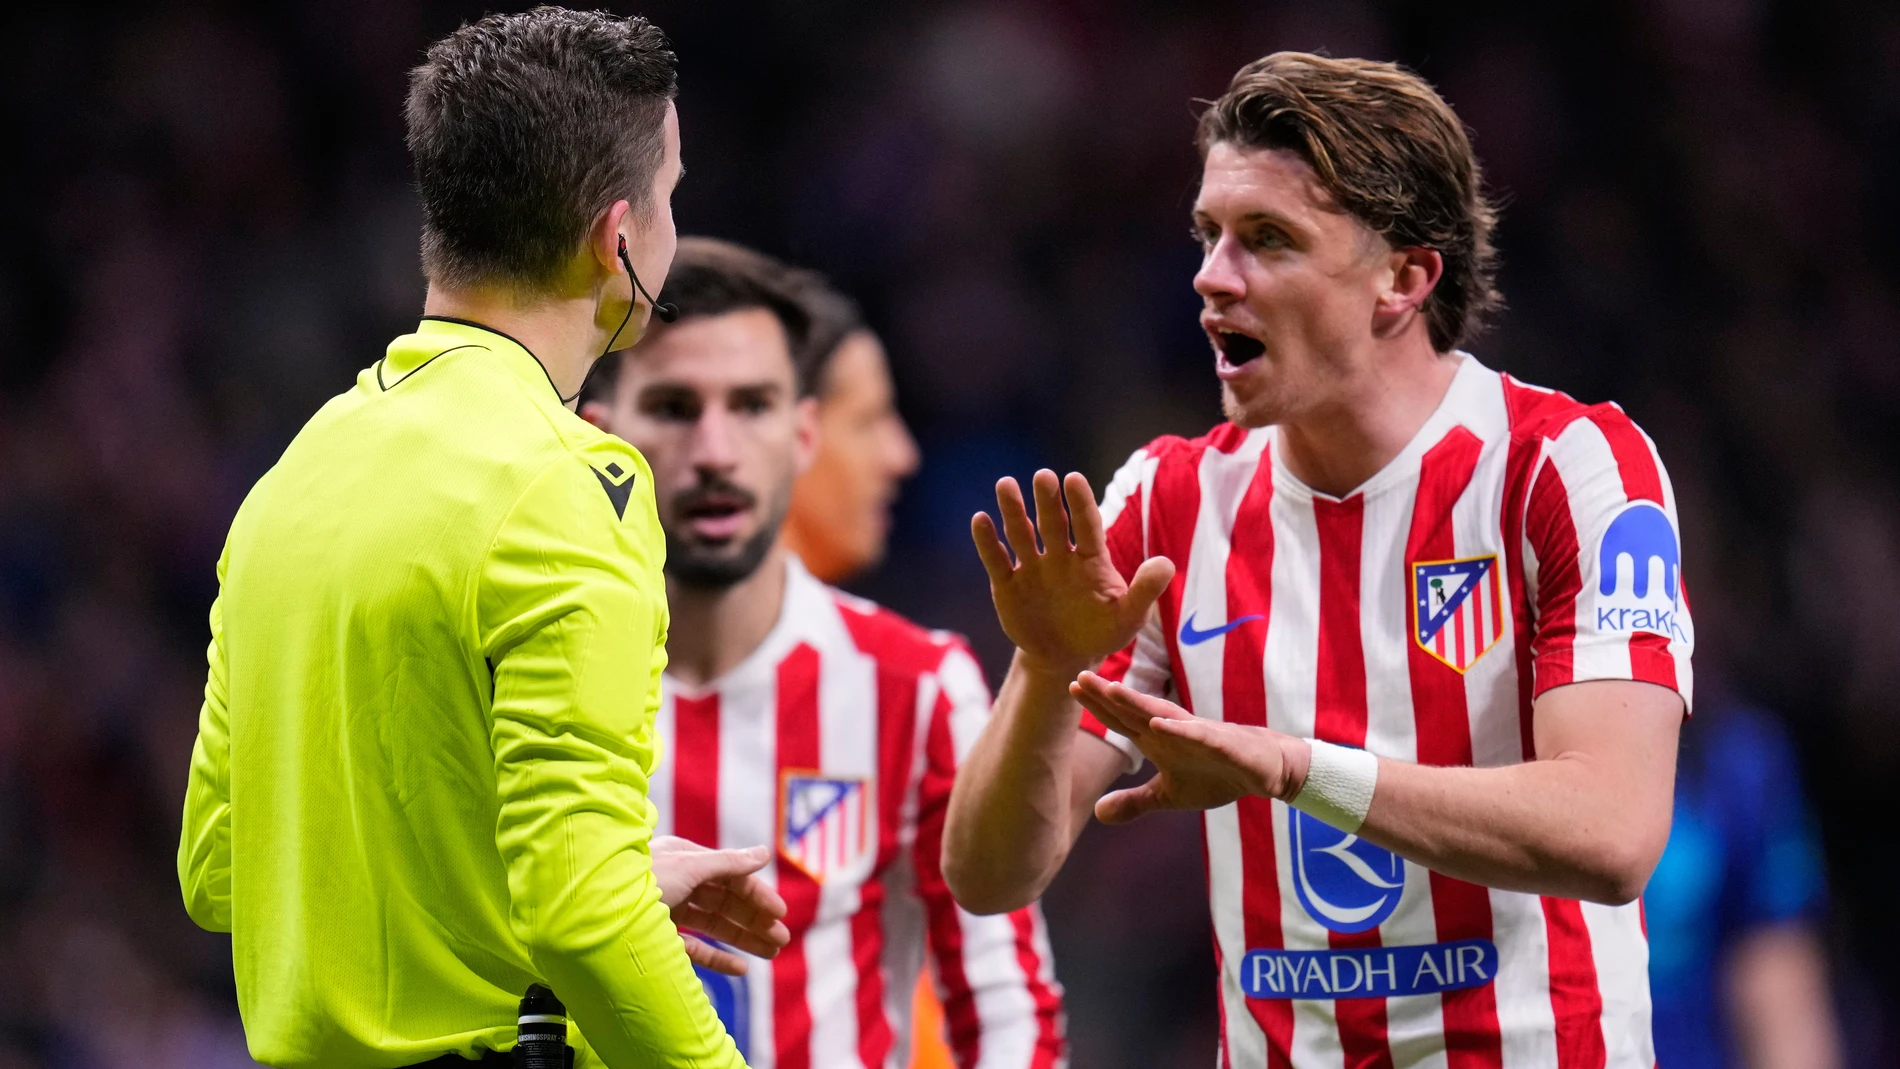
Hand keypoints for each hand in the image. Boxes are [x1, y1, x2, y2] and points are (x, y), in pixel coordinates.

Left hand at [651, 837, 791, 975]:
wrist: (594, 912)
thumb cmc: (639, 880)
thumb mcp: (688, 866)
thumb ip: (728, 863)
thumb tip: (765, 853)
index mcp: (684, 860)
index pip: (730, 877)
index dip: (757, 895)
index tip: (780, 913)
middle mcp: (678, 884)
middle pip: (725, 903)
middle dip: (755, 921)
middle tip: (782, 939)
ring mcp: (667, 913)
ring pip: (713, 926)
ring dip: (743, 939)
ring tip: (772, 953)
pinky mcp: (658, 940)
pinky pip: (694, 950)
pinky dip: (717, 958)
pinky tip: (741, 968)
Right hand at [971, 470, 1175, 677]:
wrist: (1066, 658)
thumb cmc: (1102, 632)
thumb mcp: (1129, 616)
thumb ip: (1145, 590)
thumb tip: (1167, 564)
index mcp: (1090, 557)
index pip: (1086, 524)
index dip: (1080, 502)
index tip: (1074, 479)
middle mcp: (1059, 555)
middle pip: (1052, 523)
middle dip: (1047, 500)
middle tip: (1043, 476)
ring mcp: (1032, 568)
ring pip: (1021, 534)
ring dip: (1013, 510)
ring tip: (1005, 485)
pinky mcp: (1007, 585)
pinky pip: (996, 560)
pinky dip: (987, 541)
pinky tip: (980, 520)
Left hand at [1069, 672, 1306, 822]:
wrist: (1263, 770)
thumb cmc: (1215, 774)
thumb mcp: (1169, 795)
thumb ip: (1135, 800)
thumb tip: (1097, 813)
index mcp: (1157, 740)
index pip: (1121, 719)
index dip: (1097, 705)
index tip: (1071, 686)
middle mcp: (1172, 730)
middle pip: (1134, 710)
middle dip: (1108, 695)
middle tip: (1079, 676)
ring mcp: (1195, 733)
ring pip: (1162, 714)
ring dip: (1137, 702)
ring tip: (1112, 690)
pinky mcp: (1220, 743)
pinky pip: (1197, 734)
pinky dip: (1178, 729)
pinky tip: (1158, 723)